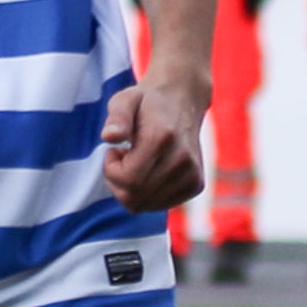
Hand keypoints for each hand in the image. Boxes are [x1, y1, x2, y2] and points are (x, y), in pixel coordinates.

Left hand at [97, 78, 204, 217]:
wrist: (183, 101)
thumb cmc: (146, 103)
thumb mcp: (125, 100)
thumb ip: (117, 117)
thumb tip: (109, 136)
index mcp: (162, 139)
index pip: (128, 180)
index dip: (110, 170)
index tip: (114, 151)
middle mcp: (182, 160)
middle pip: (134, 198)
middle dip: (118, 182)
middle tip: (122, 158)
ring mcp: (192, 175)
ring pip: (145, 206)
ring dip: (131, 188)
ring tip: (137, 162)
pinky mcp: (196, 185)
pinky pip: (159, 205)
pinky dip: (146, 194)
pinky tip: (149, 171)